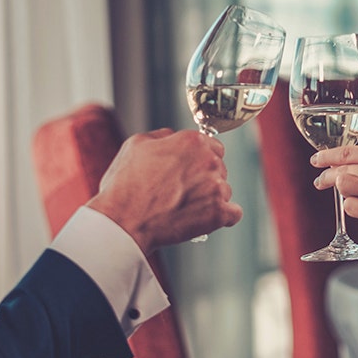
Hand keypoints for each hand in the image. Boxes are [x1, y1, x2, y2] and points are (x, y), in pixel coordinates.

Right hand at [87, 129, 242, 252]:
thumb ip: (162, 136)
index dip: (201, 159)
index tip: (191, 170)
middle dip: (205, 179)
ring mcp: (215, 188)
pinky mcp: (218, 213)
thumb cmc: (125, 185)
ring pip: (225, 191)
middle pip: (220, 168)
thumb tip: (173, 136)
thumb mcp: (136, 145)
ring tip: (186, 207)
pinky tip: (206, 218)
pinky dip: (222, 217)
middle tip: (183, 191)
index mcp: (192, 141)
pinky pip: (233, 214)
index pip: (214, 146)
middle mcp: (209, 160)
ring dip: (210, 199)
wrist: (123, 221)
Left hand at [311, 145, 357, 246]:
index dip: (326, 156)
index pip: (347, 152)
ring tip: (352, 197)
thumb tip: (333, 162)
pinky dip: (352, 209)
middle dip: (326, 178)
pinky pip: (349, 207)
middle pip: (340, 170)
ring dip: (343, 193)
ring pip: (342, 186)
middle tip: (320, 183)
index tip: (316, 160)